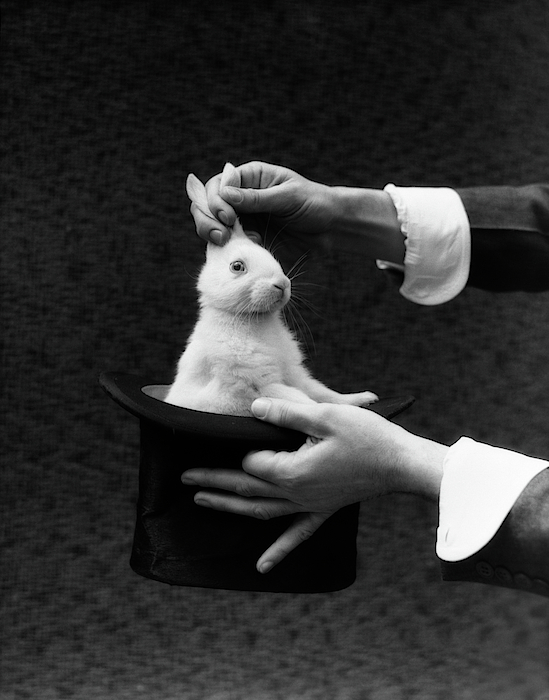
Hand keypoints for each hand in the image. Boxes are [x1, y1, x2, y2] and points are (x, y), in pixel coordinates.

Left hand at [181, 397, 445, 572]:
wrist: (401, 464)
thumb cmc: (368, 437)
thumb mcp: (326, 416)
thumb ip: (287, 412)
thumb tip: (254, 407)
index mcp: (293, 472)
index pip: (252, 462)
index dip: (241, 448)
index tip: (231, 433)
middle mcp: (296, 494)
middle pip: (246, 490)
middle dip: (213, 481)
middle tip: (183, 477)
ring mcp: (309, 506)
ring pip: (260, 511)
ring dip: (230, 507)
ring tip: (202, 500)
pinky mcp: (323, 510)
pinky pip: (297, 534)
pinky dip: (277, 550)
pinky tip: (262, 566)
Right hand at [190, 161, 404, 267]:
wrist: (332, 228)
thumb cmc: (315, 204)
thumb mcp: (288, 197)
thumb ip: (257, 198)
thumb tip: (225, 194)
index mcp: (251, 178)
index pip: (218, 184)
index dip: (216, 200)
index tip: (228, 216)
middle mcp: (242, 197)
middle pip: (208, 203)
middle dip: (207, 217)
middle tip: (221, 234)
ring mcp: (244, 219)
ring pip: (212, 224)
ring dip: (211, 232)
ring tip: (223, 241)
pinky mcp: (249, 239)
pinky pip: (227, 243)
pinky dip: (226, 247)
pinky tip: (244, 249)